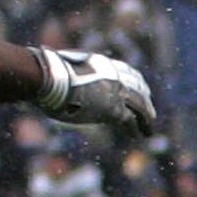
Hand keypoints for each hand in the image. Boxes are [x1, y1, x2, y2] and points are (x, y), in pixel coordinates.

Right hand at [36, 48, 156, 136]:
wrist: (50, 77)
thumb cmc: (46, 72)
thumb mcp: (60, 67)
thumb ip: (65, 69)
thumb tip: (48, 60)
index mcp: (101, 64)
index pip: (125, 72)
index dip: (135, 82)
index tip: (141, 88)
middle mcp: (114, 75)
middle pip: (137, 89)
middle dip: (144, 101)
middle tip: (150, 112)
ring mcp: (116, 91)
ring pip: (139, 106)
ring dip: (146, 119)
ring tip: (148, 131)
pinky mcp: (114, 109)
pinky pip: (130, 120)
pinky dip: (136, 128)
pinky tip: (138, 136)